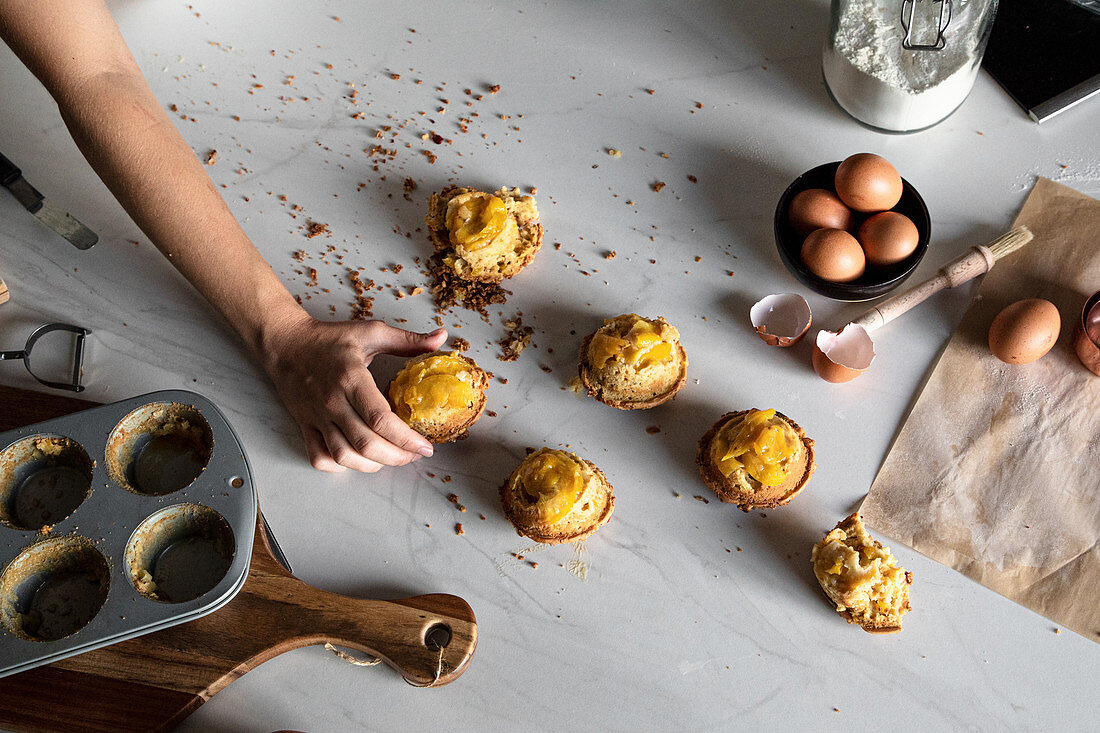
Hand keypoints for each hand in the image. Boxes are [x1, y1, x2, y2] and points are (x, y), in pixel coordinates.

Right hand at [257, 312, 447, 472]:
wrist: (285, 343)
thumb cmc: (328, 339)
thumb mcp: (371, 332)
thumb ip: (408, 339)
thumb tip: (441, 337)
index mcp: (352, 379)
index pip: (381, 419)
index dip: (406, 439)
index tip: (425, 446)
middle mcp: (333, 402)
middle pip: (366, 444)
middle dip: (396, 457)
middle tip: (414, 455)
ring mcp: (317, 417)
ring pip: (344, 456)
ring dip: (372, 465)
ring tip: (391, 459)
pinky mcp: (305, 426)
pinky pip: (319, 457)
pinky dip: (339, 466)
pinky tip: (356, 460)